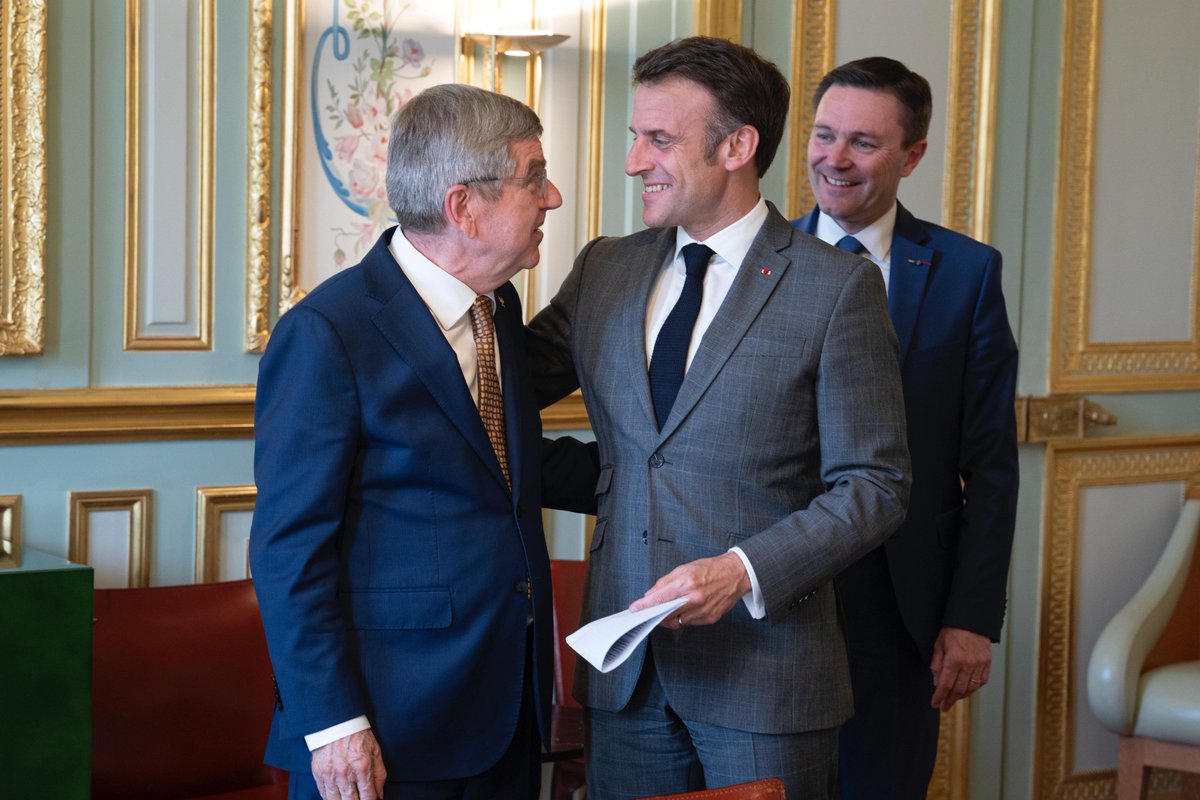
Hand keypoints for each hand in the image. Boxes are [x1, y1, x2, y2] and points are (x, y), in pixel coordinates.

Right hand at [311, 729, 386, 799]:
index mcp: (362, 767)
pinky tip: (336, 797)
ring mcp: (330, 774)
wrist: (337, 722)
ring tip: (348, 799)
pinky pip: (324, 793)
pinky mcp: (318, 773)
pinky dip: (330, 798)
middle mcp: (345, 773)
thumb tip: (379, 795)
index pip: (368, 797)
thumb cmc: (358, 735)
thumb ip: (379, 775)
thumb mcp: (375, 752)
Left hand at [630, 552, 749, 627]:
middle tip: (647, 612)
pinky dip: (683, 618)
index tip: (635, 608)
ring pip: (677, 621)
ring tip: (667, 609)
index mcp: (688, 583)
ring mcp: (703, 611)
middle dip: (654, 614)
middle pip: (666, 614)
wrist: (736, 574)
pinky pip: (689, 623)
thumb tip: (651, 594)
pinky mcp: (710, 619)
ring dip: (668, 617)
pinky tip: (683, 610)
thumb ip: (666, 582)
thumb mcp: (685, 568)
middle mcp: (696, 599)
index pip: (660, 598)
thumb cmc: (711, 569)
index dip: (645, 605)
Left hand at [929, 626, 991, 710]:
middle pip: (958, 689)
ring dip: (961, 696)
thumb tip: (937, 683)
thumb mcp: (938, 645)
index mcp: (954, 659)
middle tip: (944, 706)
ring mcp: (980, 664)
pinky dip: (973, 688)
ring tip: (953, 699)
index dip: (939, 697)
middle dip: (949, 700)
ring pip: (971, 688)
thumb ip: (937, 665)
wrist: (971, 619)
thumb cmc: (952, 630)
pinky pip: (981, 681)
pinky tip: (966, 690)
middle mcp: (968, 664)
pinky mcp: (987, 663)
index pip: (945, 684)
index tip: (935, 704)